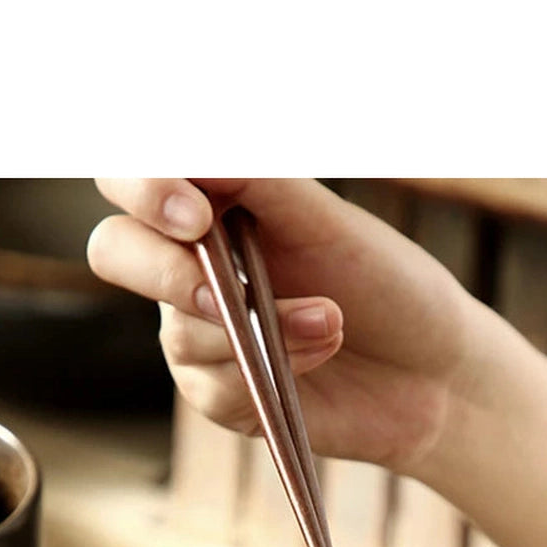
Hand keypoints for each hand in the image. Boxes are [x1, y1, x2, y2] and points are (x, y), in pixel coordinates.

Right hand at [87, 178, 481, 475]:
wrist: (432, 373)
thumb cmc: (388, 285)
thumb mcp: (330, 221)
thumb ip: (261, 180)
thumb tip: (197, 152)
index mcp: (212, 205)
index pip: (132, 180)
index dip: (143, 189)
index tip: (196, 212)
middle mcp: (191, 265)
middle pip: (114, 252)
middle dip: (164, 271)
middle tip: (224, 292)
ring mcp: (199, 333)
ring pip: (178, 332)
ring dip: (259, 330)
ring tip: (329, 321)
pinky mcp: (221, 394)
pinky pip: (211, 388)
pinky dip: (270, 371)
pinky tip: (321, 355)